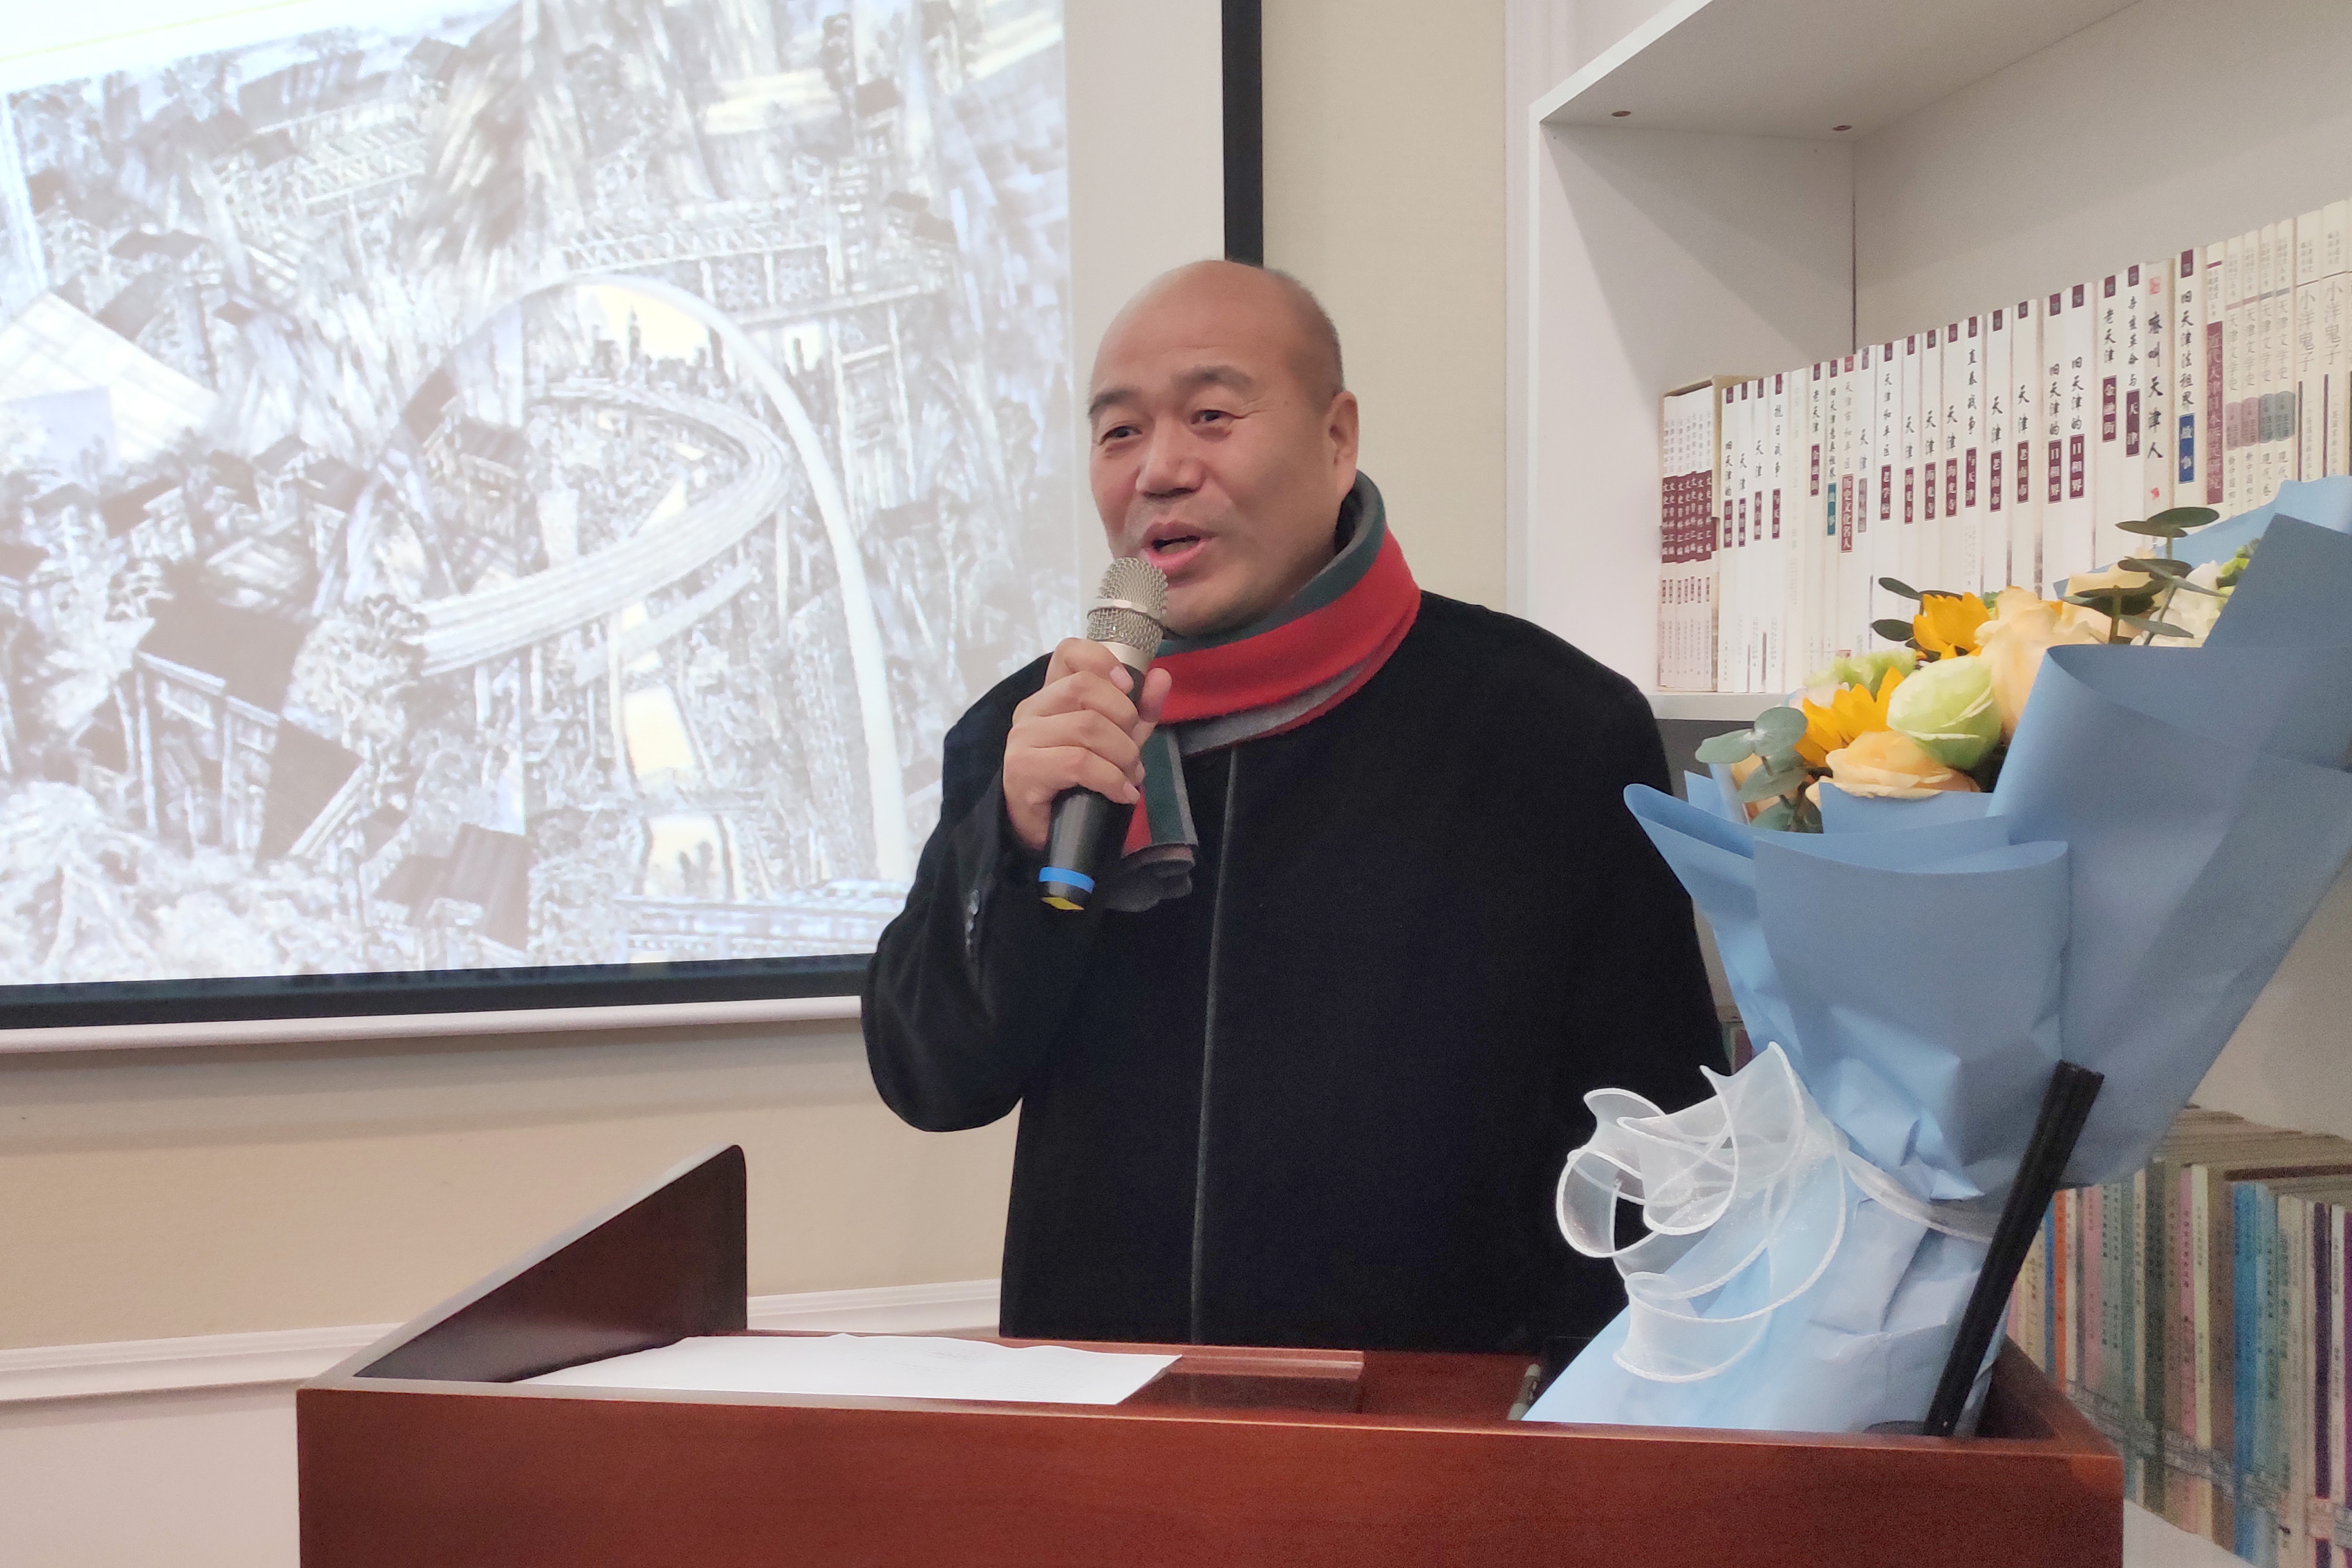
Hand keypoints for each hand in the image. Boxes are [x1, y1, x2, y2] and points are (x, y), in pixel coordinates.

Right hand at [1002, 639, 1173, 855]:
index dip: (1103, 660)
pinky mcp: (1023, 768)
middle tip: (1134, 753)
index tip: (1129, 688)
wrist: (1045, 833)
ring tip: (1129, 778)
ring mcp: (1023, 738)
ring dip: (1122, 755)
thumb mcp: (1117, 742)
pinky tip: (1121, 794)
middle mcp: (1032, 709)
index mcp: (1051, 694)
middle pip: (1085, 688)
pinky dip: (1111, 779)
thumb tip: (1162, 677)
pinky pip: (1079, 762)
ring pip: (1087, 726)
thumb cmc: (1079, 783)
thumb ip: (1139, 711)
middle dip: (1124, 719)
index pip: (1068, 652)